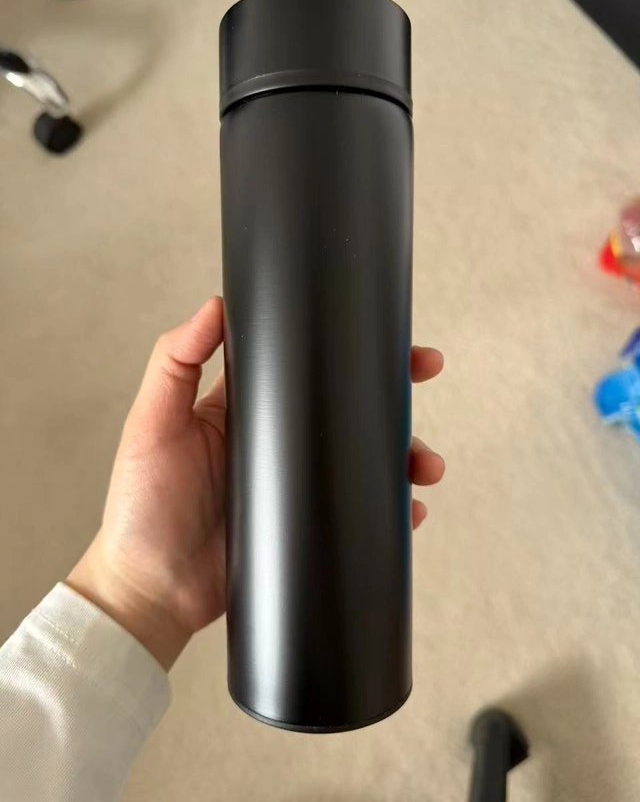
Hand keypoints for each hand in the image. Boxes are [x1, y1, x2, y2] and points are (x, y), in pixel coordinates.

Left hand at [67, 298, 444, 669]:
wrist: (152, 591)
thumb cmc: (142, 507)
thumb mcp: (152, 424)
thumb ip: (174, 363)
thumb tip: (213, 305)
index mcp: (246, 411)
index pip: (303, 367)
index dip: (341, 347)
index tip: (374, 329)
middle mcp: (279, 445)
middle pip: (346, 410)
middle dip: (390, 392)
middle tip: (422, 372)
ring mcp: (298, 488)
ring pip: (364, 462)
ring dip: (402, 455)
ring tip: (423, 465)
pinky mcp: (309, 529)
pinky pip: (360, 515)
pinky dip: (392, 511)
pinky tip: (409, 510)